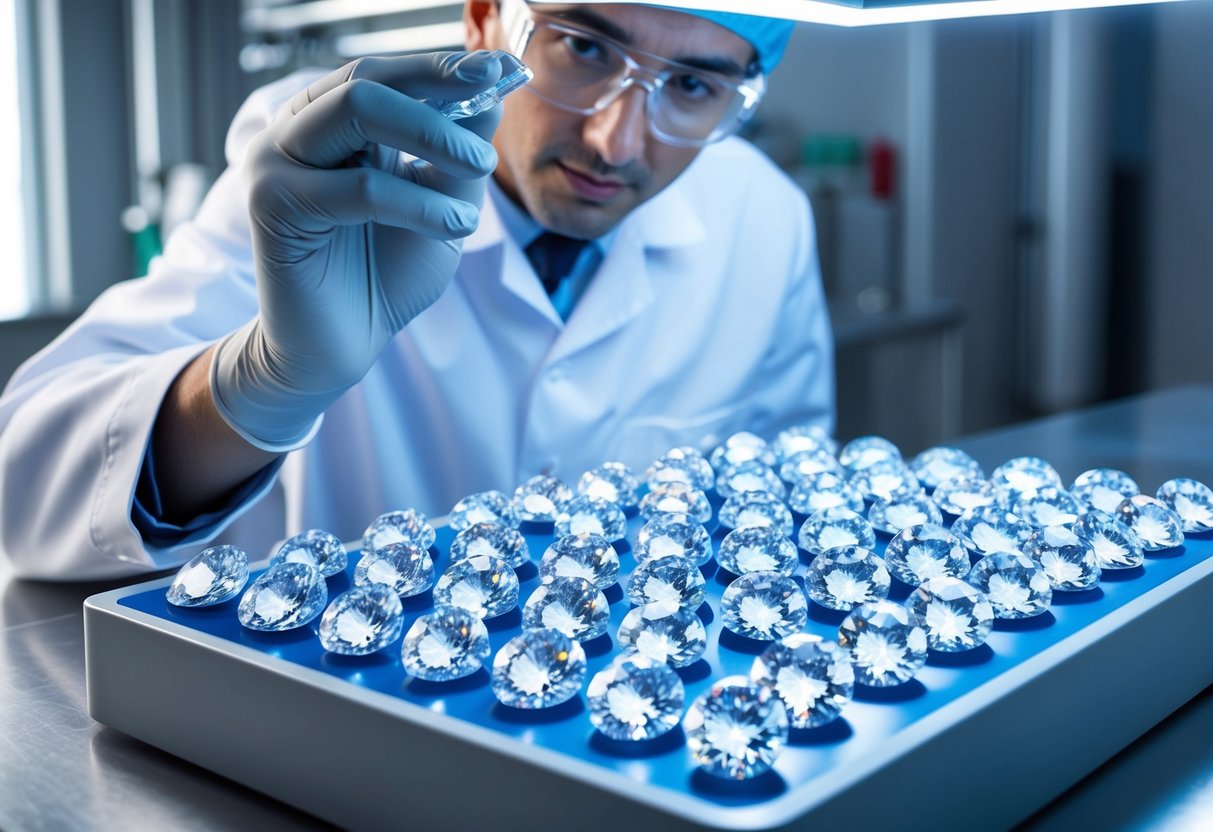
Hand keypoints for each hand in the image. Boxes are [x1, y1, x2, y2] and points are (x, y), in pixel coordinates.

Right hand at [212, 51, 503, 449]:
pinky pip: (361, 189)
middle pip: (365, 78)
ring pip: (357, 112)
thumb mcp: (441, 207)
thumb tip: (491, 94)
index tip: (498, 68)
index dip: (438, 67)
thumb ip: (458, 155)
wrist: (344, 347)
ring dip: (433, 135)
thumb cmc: (386, 277)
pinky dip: (420, 203)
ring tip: (481, 171)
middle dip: (438, 91)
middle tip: (492, 109)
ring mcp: (275, 164)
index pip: (381, 73)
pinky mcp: (272, 206)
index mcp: (329, 125)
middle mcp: (294, 133)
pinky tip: (456, 226)